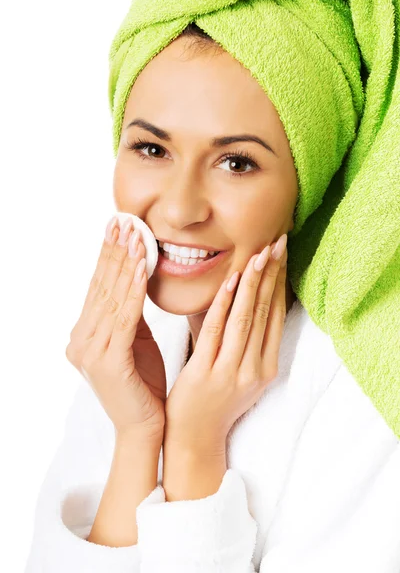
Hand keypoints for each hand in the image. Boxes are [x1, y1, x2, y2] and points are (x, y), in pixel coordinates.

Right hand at [66, 217, 165, 442]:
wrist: (146, 427)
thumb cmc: (143, 384)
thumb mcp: (134, 341)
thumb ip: (128, 314)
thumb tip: (135, 280)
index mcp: (84, 336)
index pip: (98, 288)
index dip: (109, 257)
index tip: (118, 229)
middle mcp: (81, 340)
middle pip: (101, 287)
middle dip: (114, 252)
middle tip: (122, 220)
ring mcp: (90, 351)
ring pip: (112, 296)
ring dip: (125, 262)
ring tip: (134, 234)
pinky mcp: (108, 360)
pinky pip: (124, 315)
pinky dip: (134, 287)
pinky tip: (142, 264)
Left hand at [164, 234, 287, 456]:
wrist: (194, 438)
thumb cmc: (212, 400)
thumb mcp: (237, 370)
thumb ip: (241, 338)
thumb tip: (240, 297)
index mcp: (265, 366)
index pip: (276, 315)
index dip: (278, 282)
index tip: (280, 253)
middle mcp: (255, 368)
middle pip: (266, 312)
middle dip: (271, 274)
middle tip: (278, 242)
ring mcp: (233, 372)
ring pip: (246, 318)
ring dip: (253, 283)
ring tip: (260, 253)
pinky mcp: (207, 374)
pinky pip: (217, 332)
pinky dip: (225, 304)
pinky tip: (230, 281)